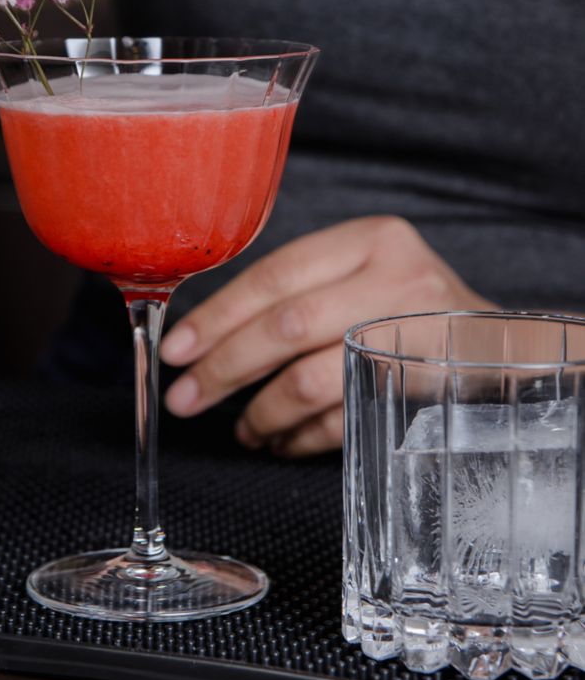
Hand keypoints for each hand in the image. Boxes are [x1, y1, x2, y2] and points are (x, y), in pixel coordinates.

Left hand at [160, 216, 487, 456]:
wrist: (501, 346)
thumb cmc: (407, 306)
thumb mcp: (362, 272)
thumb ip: (298, 290)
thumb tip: (203, 337)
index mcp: (370, 238)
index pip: (275, 274)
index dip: (218, 316)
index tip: (177, 349)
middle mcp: (397, 277)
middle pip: (288, 326)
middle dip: (226, 368)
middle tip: (187, 397)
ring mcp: (416, 333)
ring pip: (312, 379)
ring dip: (262, 411)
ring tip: (241, 428)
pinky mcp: (426, 387)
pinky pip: (344, 419)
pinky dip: (303, 436)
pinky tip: (282, 440)